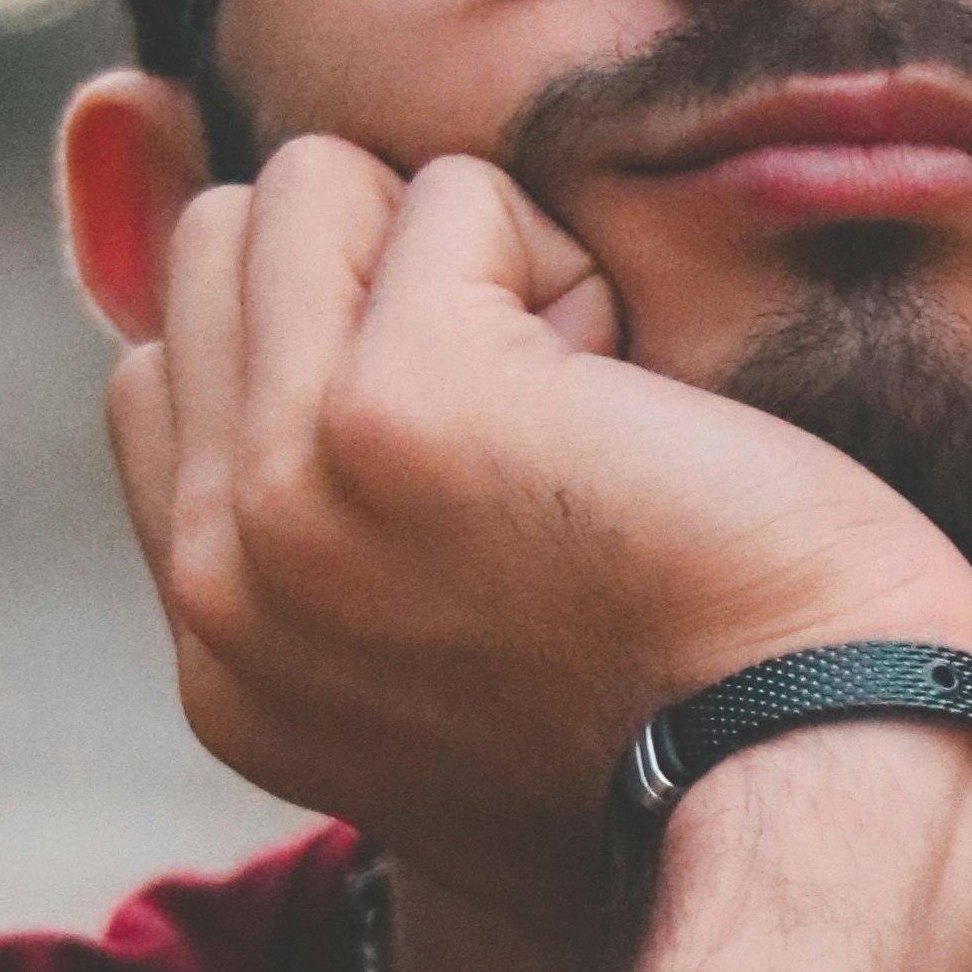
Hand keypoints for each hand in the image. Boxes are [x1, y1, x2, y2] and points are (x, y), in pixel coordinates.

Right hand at [107, 142, 971, 933]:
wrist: (809, 782)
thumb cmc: (701, 717)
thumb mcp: (449, 666)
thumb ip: (337, 538)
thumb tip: (300, 346)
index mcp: (224, 657)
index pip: (162, 376)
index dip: (322, 336)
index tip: (478, 443)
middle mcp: (222, 581)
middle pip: (216, 254)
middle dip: (381, 274)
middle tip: (535, 425)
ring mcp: (285, 488)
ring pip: (306, 189)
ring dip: (466, 257)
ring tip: (576, 406)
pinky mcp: (392, 405)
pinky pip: (452, 194)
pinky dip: (566, 264)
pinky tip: (633, 405)